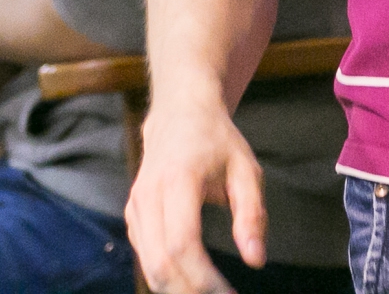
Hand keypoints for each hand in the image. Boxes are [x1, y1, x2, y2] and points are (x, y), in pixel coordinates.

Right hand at [126, 95, 262, 293]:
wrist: (179, 112)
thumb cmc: (217, 141)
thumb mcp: (246, 170)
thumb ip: (252, 215)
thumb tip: (255, 260)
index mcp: (178, 181)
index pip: (181, 245)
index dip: (203, 279)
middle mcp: (148, 196)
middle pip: (159, 264)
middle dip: (190, 293)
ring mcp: (135, 207)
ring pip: (148, 267)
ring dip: (178, 291)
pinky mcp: (133, 216)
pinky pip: (146, 258)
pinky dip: (167, 279)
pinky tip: (193, 285)